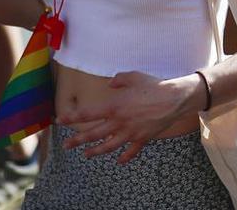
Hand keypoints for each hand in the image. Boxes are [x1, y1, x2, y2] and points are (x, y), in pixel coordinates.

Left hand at [58, 70, 202, 163]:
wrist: (175, 98)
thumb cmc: (154, 85)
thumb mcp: (134, 76)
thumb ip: (119, 79)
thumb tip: (111, 83)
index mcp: (115, 106)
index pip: (88, 113)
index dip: (73, 117)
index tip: (60, 120)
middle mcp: (119, 122)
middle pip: (94, 134)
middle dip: (78, 140)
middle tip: (66, 145)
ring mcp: (131, 132)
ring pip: (109, 146)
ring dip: (96, 151)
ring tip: (87, 155)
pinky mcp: (142, 138)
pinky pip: (131, 151)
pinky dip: (125, 157)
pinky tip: (119, 161)